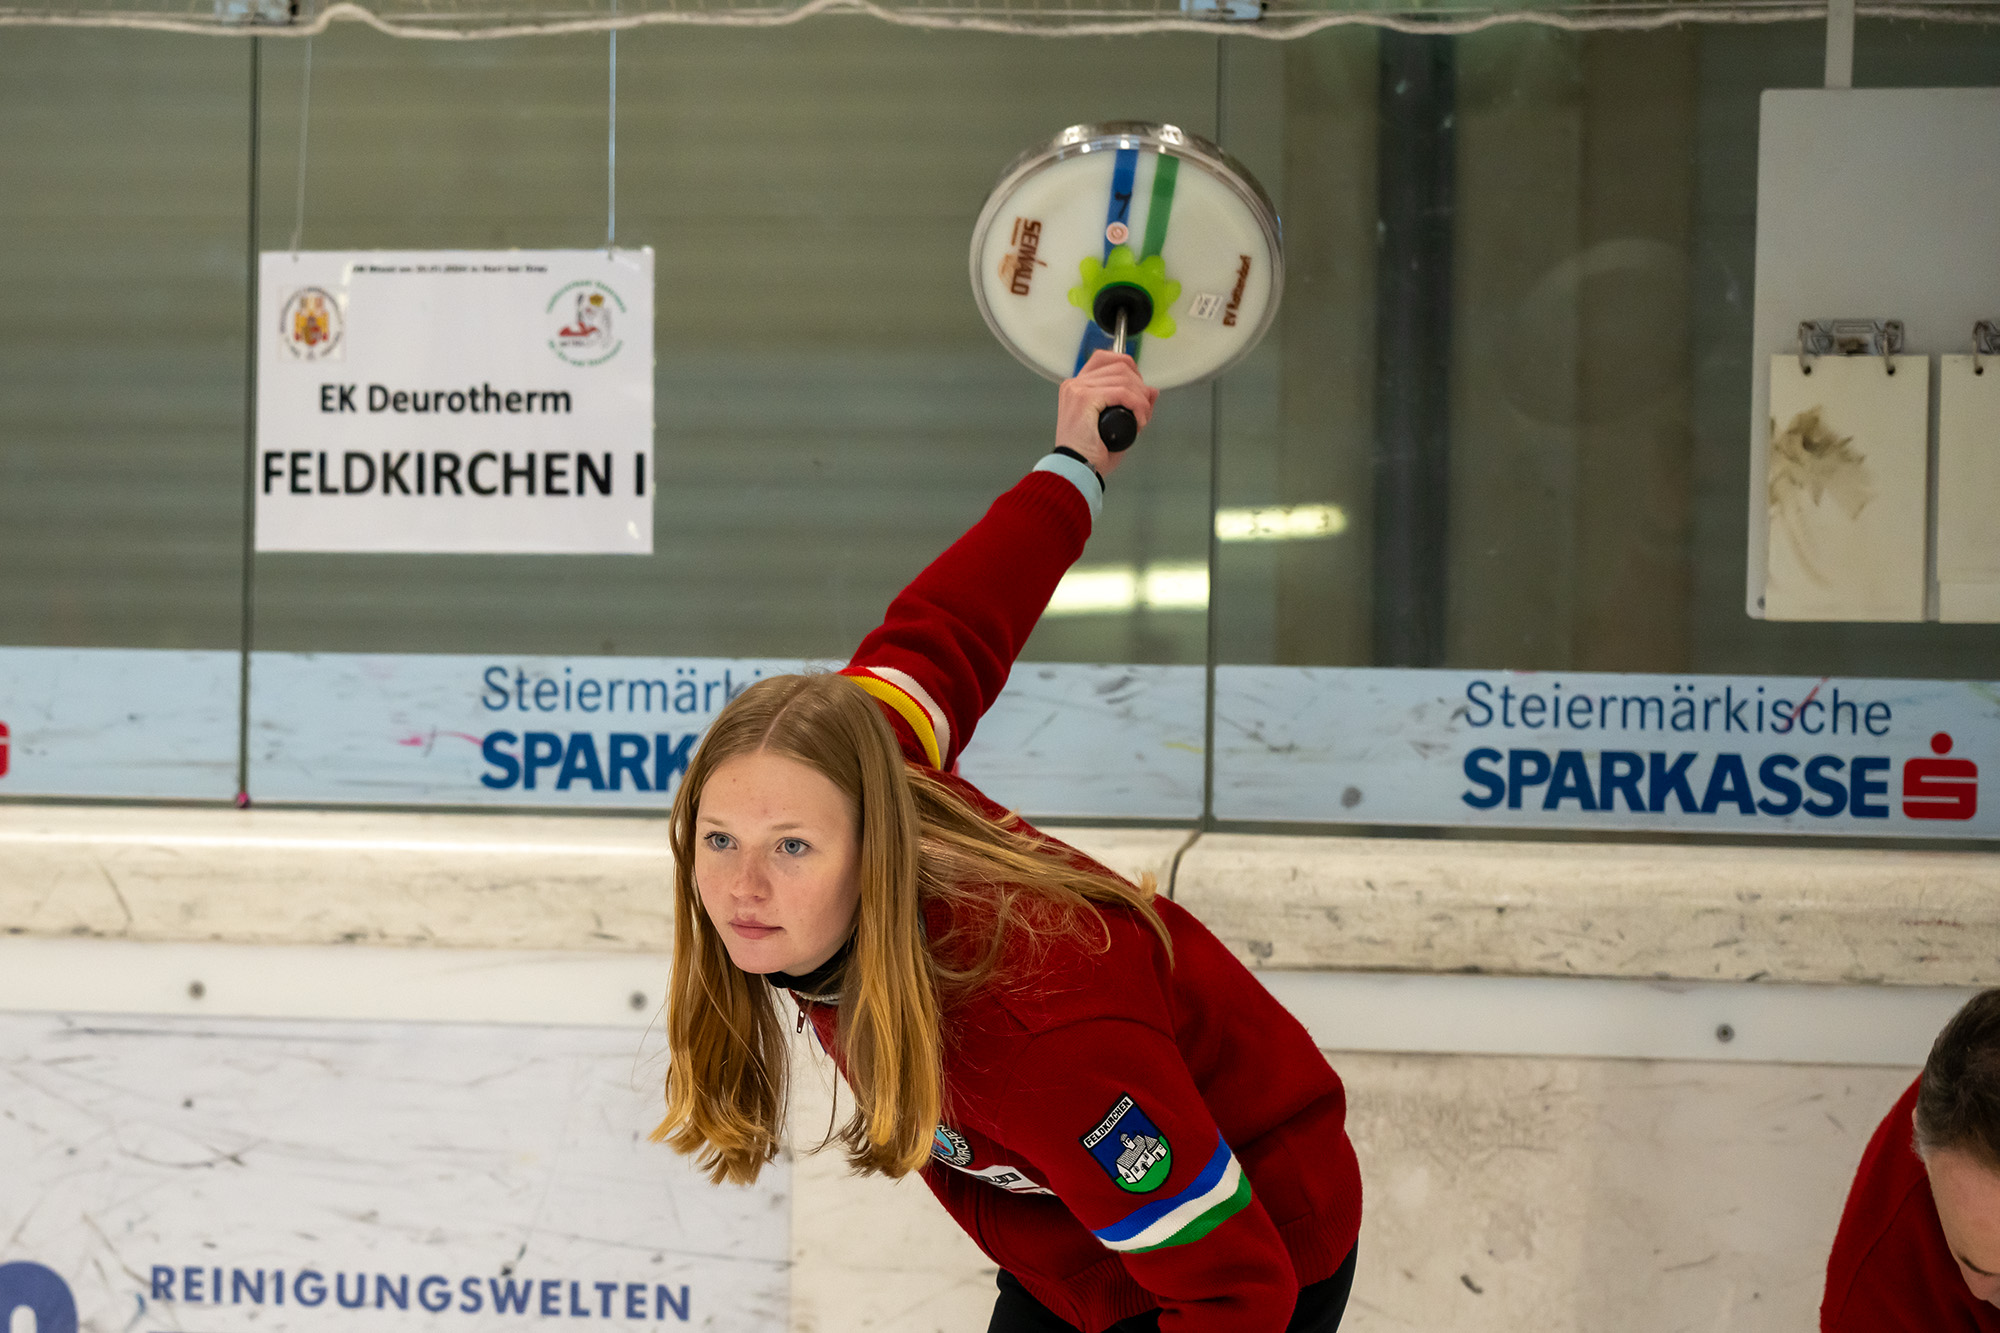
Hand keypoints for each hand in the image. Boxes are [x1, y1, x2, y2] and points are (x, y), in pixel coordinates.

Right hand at [1055, 350, 1158, 479]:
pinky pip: (1123, 392)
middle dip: (1140, 386)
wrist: (1076, 470)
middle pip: (1119, 366)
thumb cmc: (1091, 455)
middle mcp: (1075, 384)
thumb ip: (1133, 406)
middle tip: (1144, 410)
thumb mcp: (1117, 425)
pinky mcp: (1085, 398)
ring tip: (1142, 419)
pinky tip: (1139, 420)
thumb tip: (1152, 391)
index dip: (1128, 367)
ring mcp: (1078, 389)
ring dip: (1141, 398)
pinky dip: (1137, 405)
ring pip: (1124, 378)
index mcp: (1077, 387)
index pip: (1104, 358)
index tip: (1138, 387)